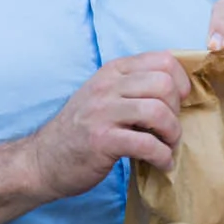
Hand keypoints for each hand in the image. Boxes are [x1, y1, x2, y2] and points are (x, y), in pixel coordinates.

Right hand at [29, 52, 190, 198]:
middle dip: (177, 110)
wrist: (42, 160)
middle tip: (170, 129)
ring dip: (173, 135)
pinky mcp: (101, 141)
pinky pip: (147, 144)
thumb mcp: (104, 96)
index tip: (179, 103)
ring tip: (168, 147)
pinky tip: (162, 164)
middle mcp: (107, 86)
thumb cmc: (81, 130)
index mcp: (112, 71)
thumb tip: (179, 91)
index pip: (163, 60)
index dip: (181, 82)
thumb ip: (134, 87)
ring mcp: (102, 112)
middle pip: (164, 84)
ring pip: (158, 112)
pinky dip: (162, 157)